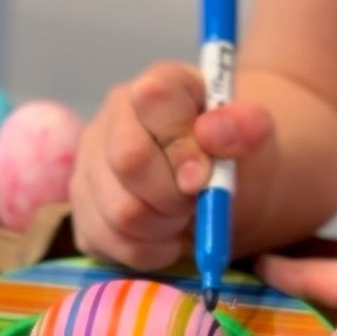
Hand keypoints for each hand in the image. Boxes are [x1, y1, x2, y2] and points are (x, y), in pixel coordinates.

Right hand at [70, 61, 272, 269]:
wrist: (219, 188)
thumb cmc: (233, 156)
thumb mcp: (255, 137)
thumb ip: (245, 126)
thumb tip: (211, 131)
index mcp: (160, 85)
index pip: (153, 98)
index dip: (182, 143)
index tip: (205, 173)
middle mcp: (113, 116)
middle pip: (129, 160)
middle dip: (174, 194)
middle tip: (196, 201)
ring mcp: (90, 162)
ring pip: (119, 210)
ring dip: (164, 226)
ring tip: (184, 216)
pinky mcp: (82, 208)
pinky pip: (107, 242)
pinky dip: (147, 250)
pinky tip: (165, 235)